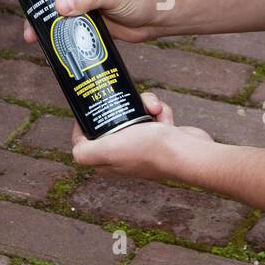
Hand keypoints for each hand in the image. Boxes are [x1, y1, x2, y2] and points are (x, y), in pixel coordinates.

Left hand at [70, 91, 213, 178]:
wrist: (188, 152)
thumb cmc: (150, 150)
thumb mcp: (108, 151)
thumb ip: (84, 152)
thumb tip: (76, 148)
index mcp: (108, 162)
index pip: (86, 141)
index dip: (86, 123)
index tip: (93, 106)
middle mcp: (124, 156)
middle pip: (112, 122)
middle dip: (122, 107)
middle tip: (129, 103)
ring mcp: (143, 146)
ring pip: (135, 114)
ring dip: (145, 107)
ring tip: (153, 110)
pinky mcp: (161, 138)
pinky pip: (155, 116)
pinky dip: (160, 112)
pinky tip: (165, 118)